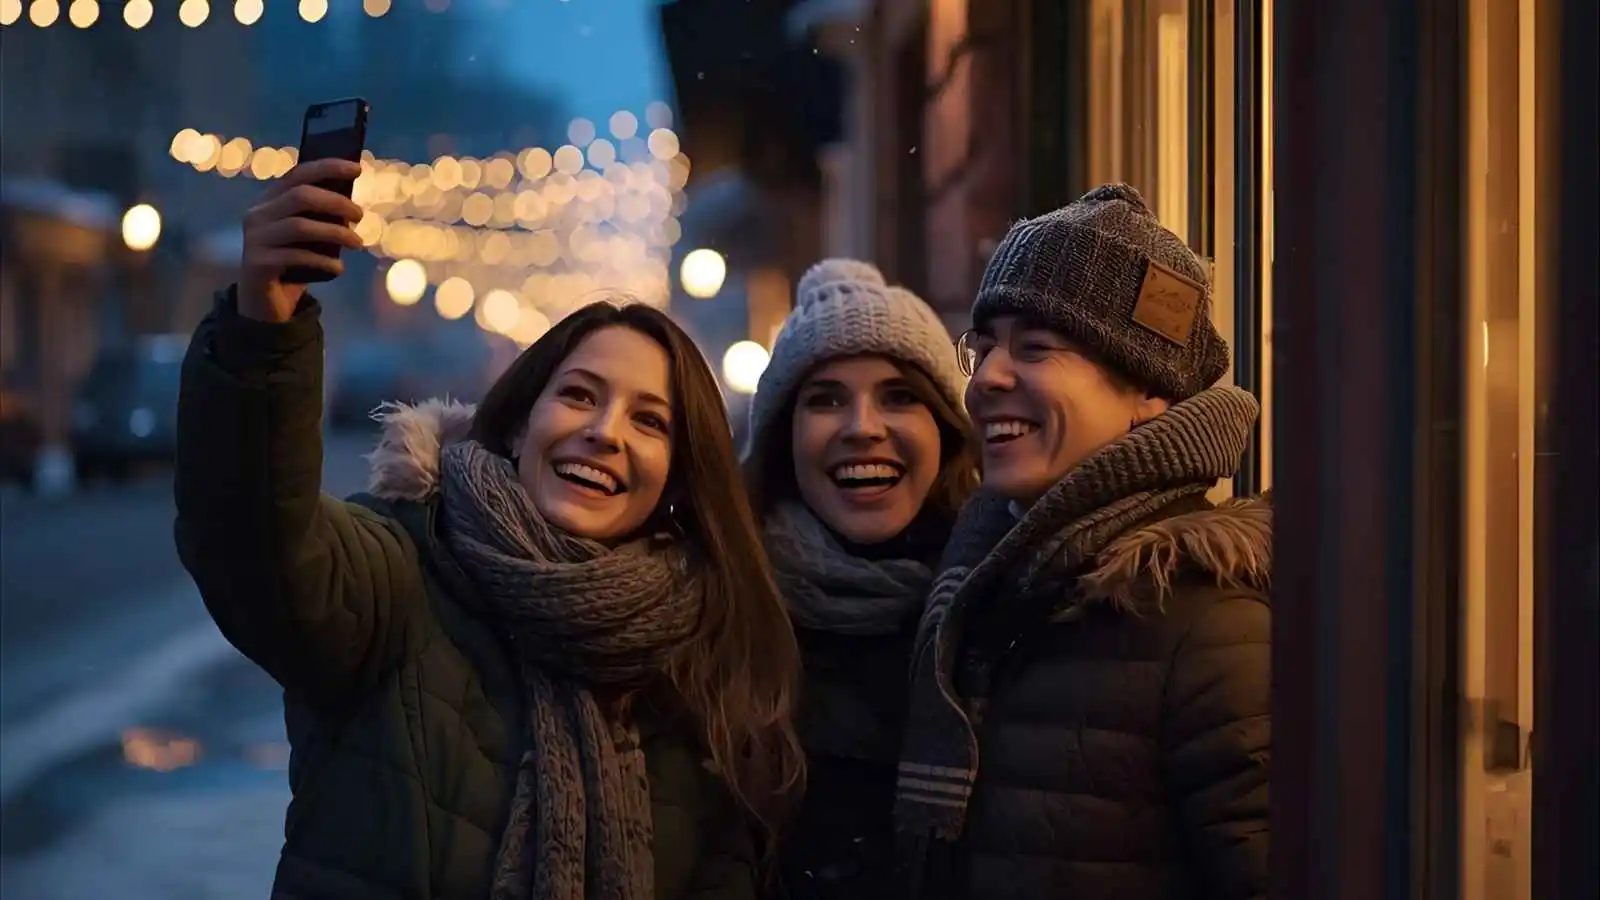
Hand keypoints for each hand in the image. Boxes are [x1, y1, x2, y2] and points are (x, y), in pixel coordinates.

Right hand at [237, 158, 365, 322]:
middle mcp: (257, 215)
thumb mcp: (309, 238)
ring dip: (336, 233)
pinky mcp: (257, 264)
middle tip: (360, 215)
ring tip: (358, 244)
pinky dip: (324, 261)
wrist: (265, 305)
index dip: (327, 167)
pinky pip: (296, 257)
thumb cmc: (294, 265)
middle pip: (300, 196)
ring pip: (300, 226)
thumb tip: (352, 207)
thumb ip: (321, 220)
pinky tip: (339, 268)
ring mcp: (254, 239)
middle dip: (336, 202)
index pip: (298, 174)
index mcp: (269, 201)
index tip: (357, 168)